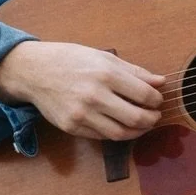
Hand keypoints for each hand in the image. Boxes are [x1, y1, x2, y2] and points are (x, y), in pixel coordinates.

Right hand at [0, 40, 163, 140]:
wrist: (34, 71)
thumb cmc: (70, 60)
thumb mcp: (103, 57)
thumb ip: (134, 71)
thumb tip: (160, 82)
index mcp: (105, 74)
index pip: (144, 95)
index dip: (156, 100)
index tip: (157, 100)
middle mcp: (94, 95)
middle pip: (136, 118)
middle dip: (151, 119)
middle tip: (154, 116)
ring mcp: (82, 114)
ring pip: (120, 133)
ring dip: (137, 132)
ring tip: (141, 125)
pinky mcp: (72, 127)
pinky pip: (102, 136)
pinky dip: (116, 133)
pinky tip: (120, 125)